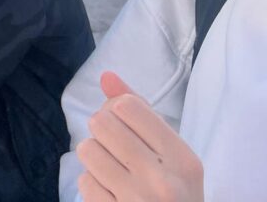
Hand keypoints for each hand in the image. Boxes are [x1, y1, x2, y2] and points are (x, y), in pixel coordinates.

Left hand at [77, 71, 203, 201]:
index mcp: (182, 159)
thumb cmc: (175, 192)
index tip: (127, 125)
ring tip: (113, 168)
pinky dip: (93, 182)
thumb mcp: (173, 155)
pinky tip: (110, 189)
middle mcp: (161, 180)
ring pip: (87, 149)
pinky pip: (83, 180)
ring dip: (95, 156)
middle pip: (102, 122)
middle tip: (118, 148)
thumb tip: (106, 76)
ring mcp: (136, 200)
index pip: (128, 106)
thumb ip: (141, 113)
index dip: (118, 109)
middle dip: (104, 130)